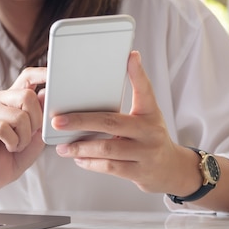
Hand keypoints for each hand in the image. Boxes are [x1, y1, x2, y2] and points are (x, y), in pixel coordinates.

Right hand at [0, 67, 47, 192]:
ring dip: (24, 137)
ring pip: (18, 116)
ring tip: (17, 145)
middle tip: (28, 136)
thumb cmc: (17, 154)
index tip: (55, 75)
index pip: (28, 76)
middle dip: (36, 121)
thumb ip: (42, 115)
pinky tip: (8, 147)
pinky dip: (13, 143)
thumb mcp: (38, 134)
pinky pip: (3, 128)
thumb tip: (45, 93)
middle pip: (27, 96)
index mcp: (13, 97)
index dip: (42, 74)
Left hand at [52, 51, 195, 193]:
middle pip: (111, 123)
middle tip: (57, 121)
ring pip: (107, 149)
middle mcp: (150, 131)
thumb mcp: (145, 116)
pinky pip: (109, 167)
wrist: (172, 169)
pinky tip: (77, 158)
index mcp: (150, 112)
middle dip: (80, 121)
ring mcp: (146, 153)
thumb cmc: (149, 137)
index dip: (138, 72)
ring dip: (80, 147)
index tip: (130, 56)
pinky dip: (90, 163)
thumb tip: (100, 83)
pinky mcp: (140, 172)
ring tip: (62, 147)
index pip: (145, 90)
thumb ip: (127, 102)